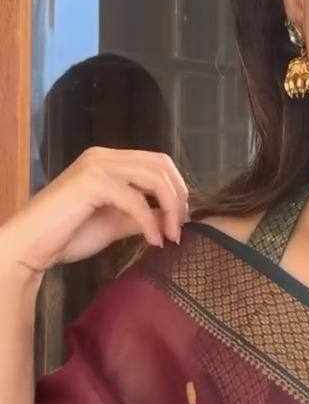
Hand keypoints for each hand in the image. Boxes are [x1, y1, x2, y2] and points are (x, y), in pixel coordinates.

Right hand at [0, 147, 189, 278]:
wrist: (31, 247)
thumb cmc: (68, 235)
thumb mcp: (115, 223)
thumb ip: (143, 216)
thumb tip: (173, 217)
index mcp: (109, 161)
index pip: (158, 162)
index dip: (177, 188)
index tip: (182, 219)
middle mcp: (103, 156)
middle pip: (161, 165)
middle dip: (179, 196)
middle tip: (181, 227)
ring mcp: (97, 166)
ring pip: (153, 178)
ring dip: (171, 209)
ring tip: (172, 236)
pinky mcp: (92, 183)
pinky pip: (136, 201)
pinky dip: (150, 223)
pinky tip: (154, 242)